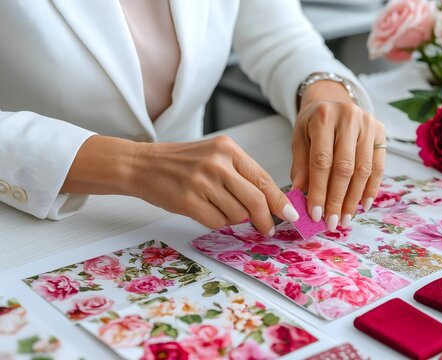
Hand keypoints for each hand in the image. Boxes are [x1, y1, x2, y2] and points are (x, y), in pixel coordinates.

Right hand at [133, 136, 298, 233]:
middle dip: (266, 220)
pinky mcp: (188, 200)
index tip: (291, 215)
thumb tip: (270, 203)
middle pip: (255, 200)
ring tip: (218, 207)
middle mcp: (217, 163)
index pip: (263, 179)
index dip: (280, 201)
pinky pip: (217, 222)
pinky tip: (205, 210)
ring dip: (234, 219)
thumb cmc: (182, 162)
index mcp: (228, 149)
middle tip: (267, 229)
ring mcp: (201, 182)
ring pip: (237, 214)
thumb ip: (241, 175)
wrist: (142, 165)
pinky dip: (217, 222)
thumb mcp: (214, 156)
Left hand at [291, 80, 385, 230]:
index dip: (319, 190)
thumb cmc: (312, 124)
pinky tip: (362, 205)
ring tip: (345, 218)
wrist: (332, 100)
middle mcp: (349, 117)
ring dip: (354, 198)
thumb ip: (300, 166)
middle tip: (332, 223)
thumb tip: (300, 195)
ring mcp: (368, 123)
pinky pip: (379, 166)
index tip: (315, 214)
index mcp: (323, 117)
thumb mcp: (299, 139)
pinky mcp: (381, 131)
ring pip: (364, 169)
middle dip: (337, 199)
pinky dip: (371, 188)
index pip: (322, 161)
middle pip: (345, 167)